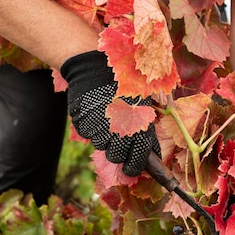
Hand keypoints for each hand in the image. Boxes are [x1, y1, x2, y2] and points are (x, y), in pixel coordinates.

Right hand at [60, 50, 160, 176]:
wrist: (96, 65)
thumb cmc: (126, 82)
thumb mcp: (143, 102)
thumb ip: (147, 130)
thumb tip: (151, 154)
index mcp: (137, 125)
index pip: (136, 159)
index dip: (133, 168)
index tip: (131, 170)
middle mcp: (118, 129)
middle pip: (115, 157)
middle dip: (117, 151)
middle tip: (118, 138)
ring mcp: (98, 127)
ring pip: (100, 145)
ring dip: (104, 136)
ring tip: (106, 116)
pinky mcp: (82, 123)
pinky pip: (87, 133)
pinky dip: (91, 127)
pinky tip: (95, 111)